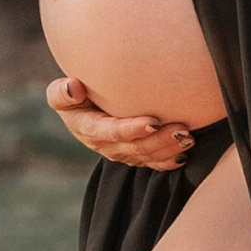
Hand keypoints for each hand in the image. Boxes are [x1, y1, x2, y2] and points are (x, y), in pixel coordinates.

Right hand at [45, 77, 197, 172]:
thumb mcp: (60, 93)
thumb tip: (74, 87)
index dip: (132, 129)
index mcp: (88, 130)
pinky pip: (151, 163)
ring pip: (147, 157)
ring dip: (169, 150)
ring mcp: (120, 153)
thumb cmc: (73, 94)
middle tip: (183, 130)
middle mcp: (105, 146)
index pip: (111, 133)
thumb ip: (62, 92)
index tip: (154, 122)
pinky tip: (184, 155)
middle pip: (135, 148)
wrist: (81, 106)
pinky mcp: (132, 156)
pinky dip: (168, 161)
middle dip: (160, 142)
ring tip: (190, 138)